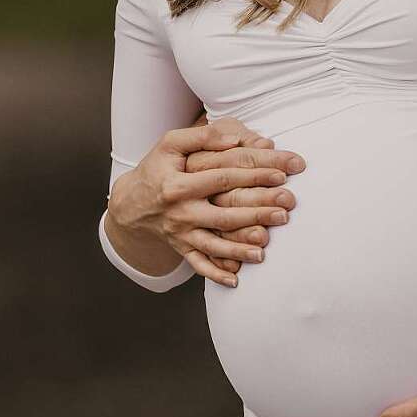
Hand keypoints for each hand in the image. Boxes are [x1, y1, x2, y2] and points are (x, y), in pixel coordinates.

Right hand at [107, 115, 303, 286]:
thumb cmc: (157, 168)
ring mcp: (181, 233)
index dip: (253, 175)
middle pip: (224, 214)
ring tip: (265, 250)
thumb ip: (203, 137)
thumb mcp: (170, 144)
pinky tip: (236, 279)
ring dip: (240, 249)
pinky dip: (216, 274)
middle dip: (257, 213)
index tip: (282, 173)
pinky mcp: (181, 248)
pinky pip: (199, 264)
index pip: (223, 178)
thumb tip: (235, 141)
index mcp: (179, 184)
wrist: (130, 203)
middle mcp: (181, 212)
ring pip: (214, 245)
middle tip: (286, 211)